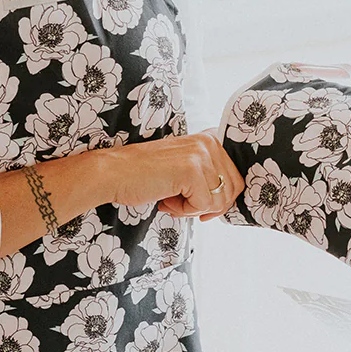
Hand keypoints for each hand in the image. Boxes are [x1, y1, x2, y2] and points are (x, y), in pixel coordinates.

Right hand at [98, 128, 243, 220]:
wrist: (114, 174)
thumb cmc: (145, 176)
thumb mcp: (184, 168)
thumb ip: (208, 176)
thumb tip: (227, 202)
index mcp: (209, 140)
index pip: (236, 179)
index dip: (220, 199)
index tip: (199, 205)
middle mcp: (209, 143)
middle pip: (232, 191)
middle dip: (208, 206)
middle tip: (182, 203)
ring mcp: (200, 156)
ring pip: (218, 201)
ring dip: (193, 208)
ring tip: (171, 198)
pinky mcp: (191, 171)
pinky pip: (203, 206)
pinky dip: (183, 211)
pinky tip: (165, 199)